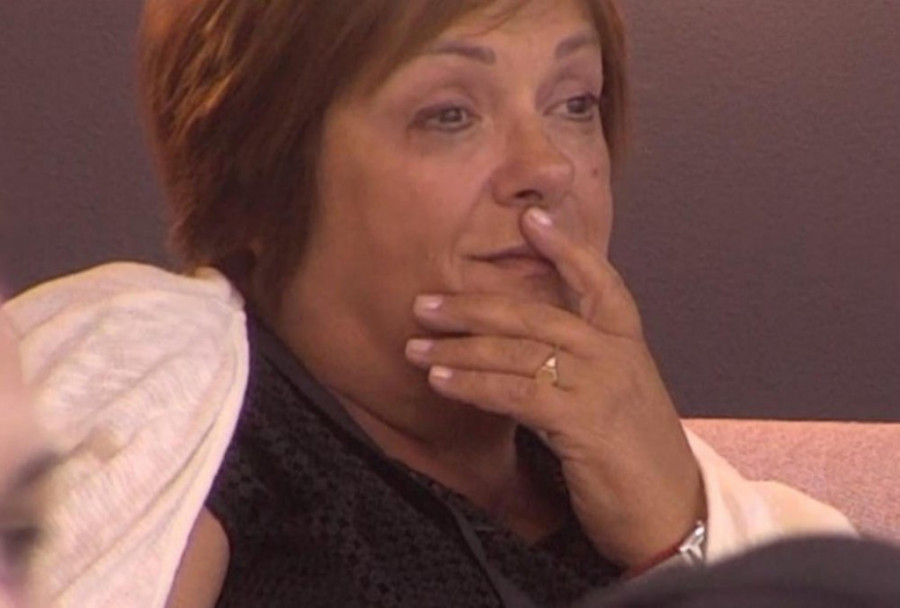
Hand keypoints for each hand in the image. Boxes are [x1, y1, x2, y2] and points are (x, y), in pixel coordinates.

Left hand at [406, 207, 705, 566]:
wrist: (673, 516)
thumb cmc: (637, 459)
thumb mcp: (617, 398)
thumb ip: (580, 366)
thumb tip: (521, 350)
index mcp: (626, 344)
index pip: (598, 281)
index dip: (565, 247)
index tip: (531, 218)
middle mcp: (616, 355)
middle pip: (535, 314)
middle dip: (474, 306)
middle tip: (425, 304)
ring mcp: (601, 385)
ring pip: (519, 352)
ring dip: (461, 348)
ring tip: (418, 346)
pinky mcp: (584, 422)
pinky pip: (516, 393)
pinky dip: (474, 384)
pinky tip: (443, 382)